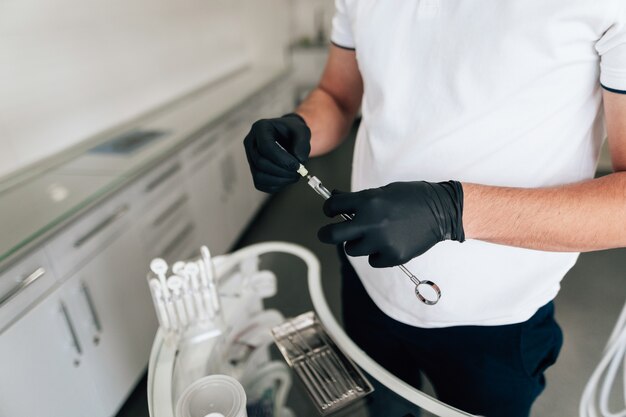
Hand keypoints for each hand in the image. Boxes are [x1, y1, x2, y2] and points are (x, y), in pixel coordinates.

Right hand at [243, 113, 310, 192]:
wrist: (287, 136)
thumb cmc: (293, 131)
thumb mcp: (302, 130)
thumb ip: (302, 143)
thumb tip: (300, 160)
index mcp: (260, 128)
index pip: (266, 147)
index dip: (282, 159)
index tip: (297, 166)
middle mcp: (251, 143)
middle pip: (261, 163)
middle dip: (282, 171)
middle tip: (298, 173)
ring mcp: (250, 158)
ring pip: (259, 176)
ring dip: (279, 181)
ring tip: (294, 177)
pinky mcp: (254, 170)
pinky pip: (260, 184)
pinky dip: (276, 186)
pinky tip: (287, 180)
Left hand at [318, 181, 464, 266]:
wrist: (441, 211)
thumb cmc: (411, 197)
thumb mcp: (383, 191)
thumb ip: (358, 199)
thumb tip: (334, 198)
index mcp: (368, 201)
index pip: (333, 206)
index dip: (329, 209)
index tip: (330, 212)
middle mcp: (372, 222)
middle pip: (333, 235)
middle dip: (325, 234)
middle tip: (326, 234)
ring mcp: (382, 241)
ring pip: (352, 249)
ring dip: (358, 243)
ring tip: (374, 235)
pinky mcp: (393, 256)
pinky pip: (372, 260)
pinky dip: (377, 254)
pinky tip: (389, 243)